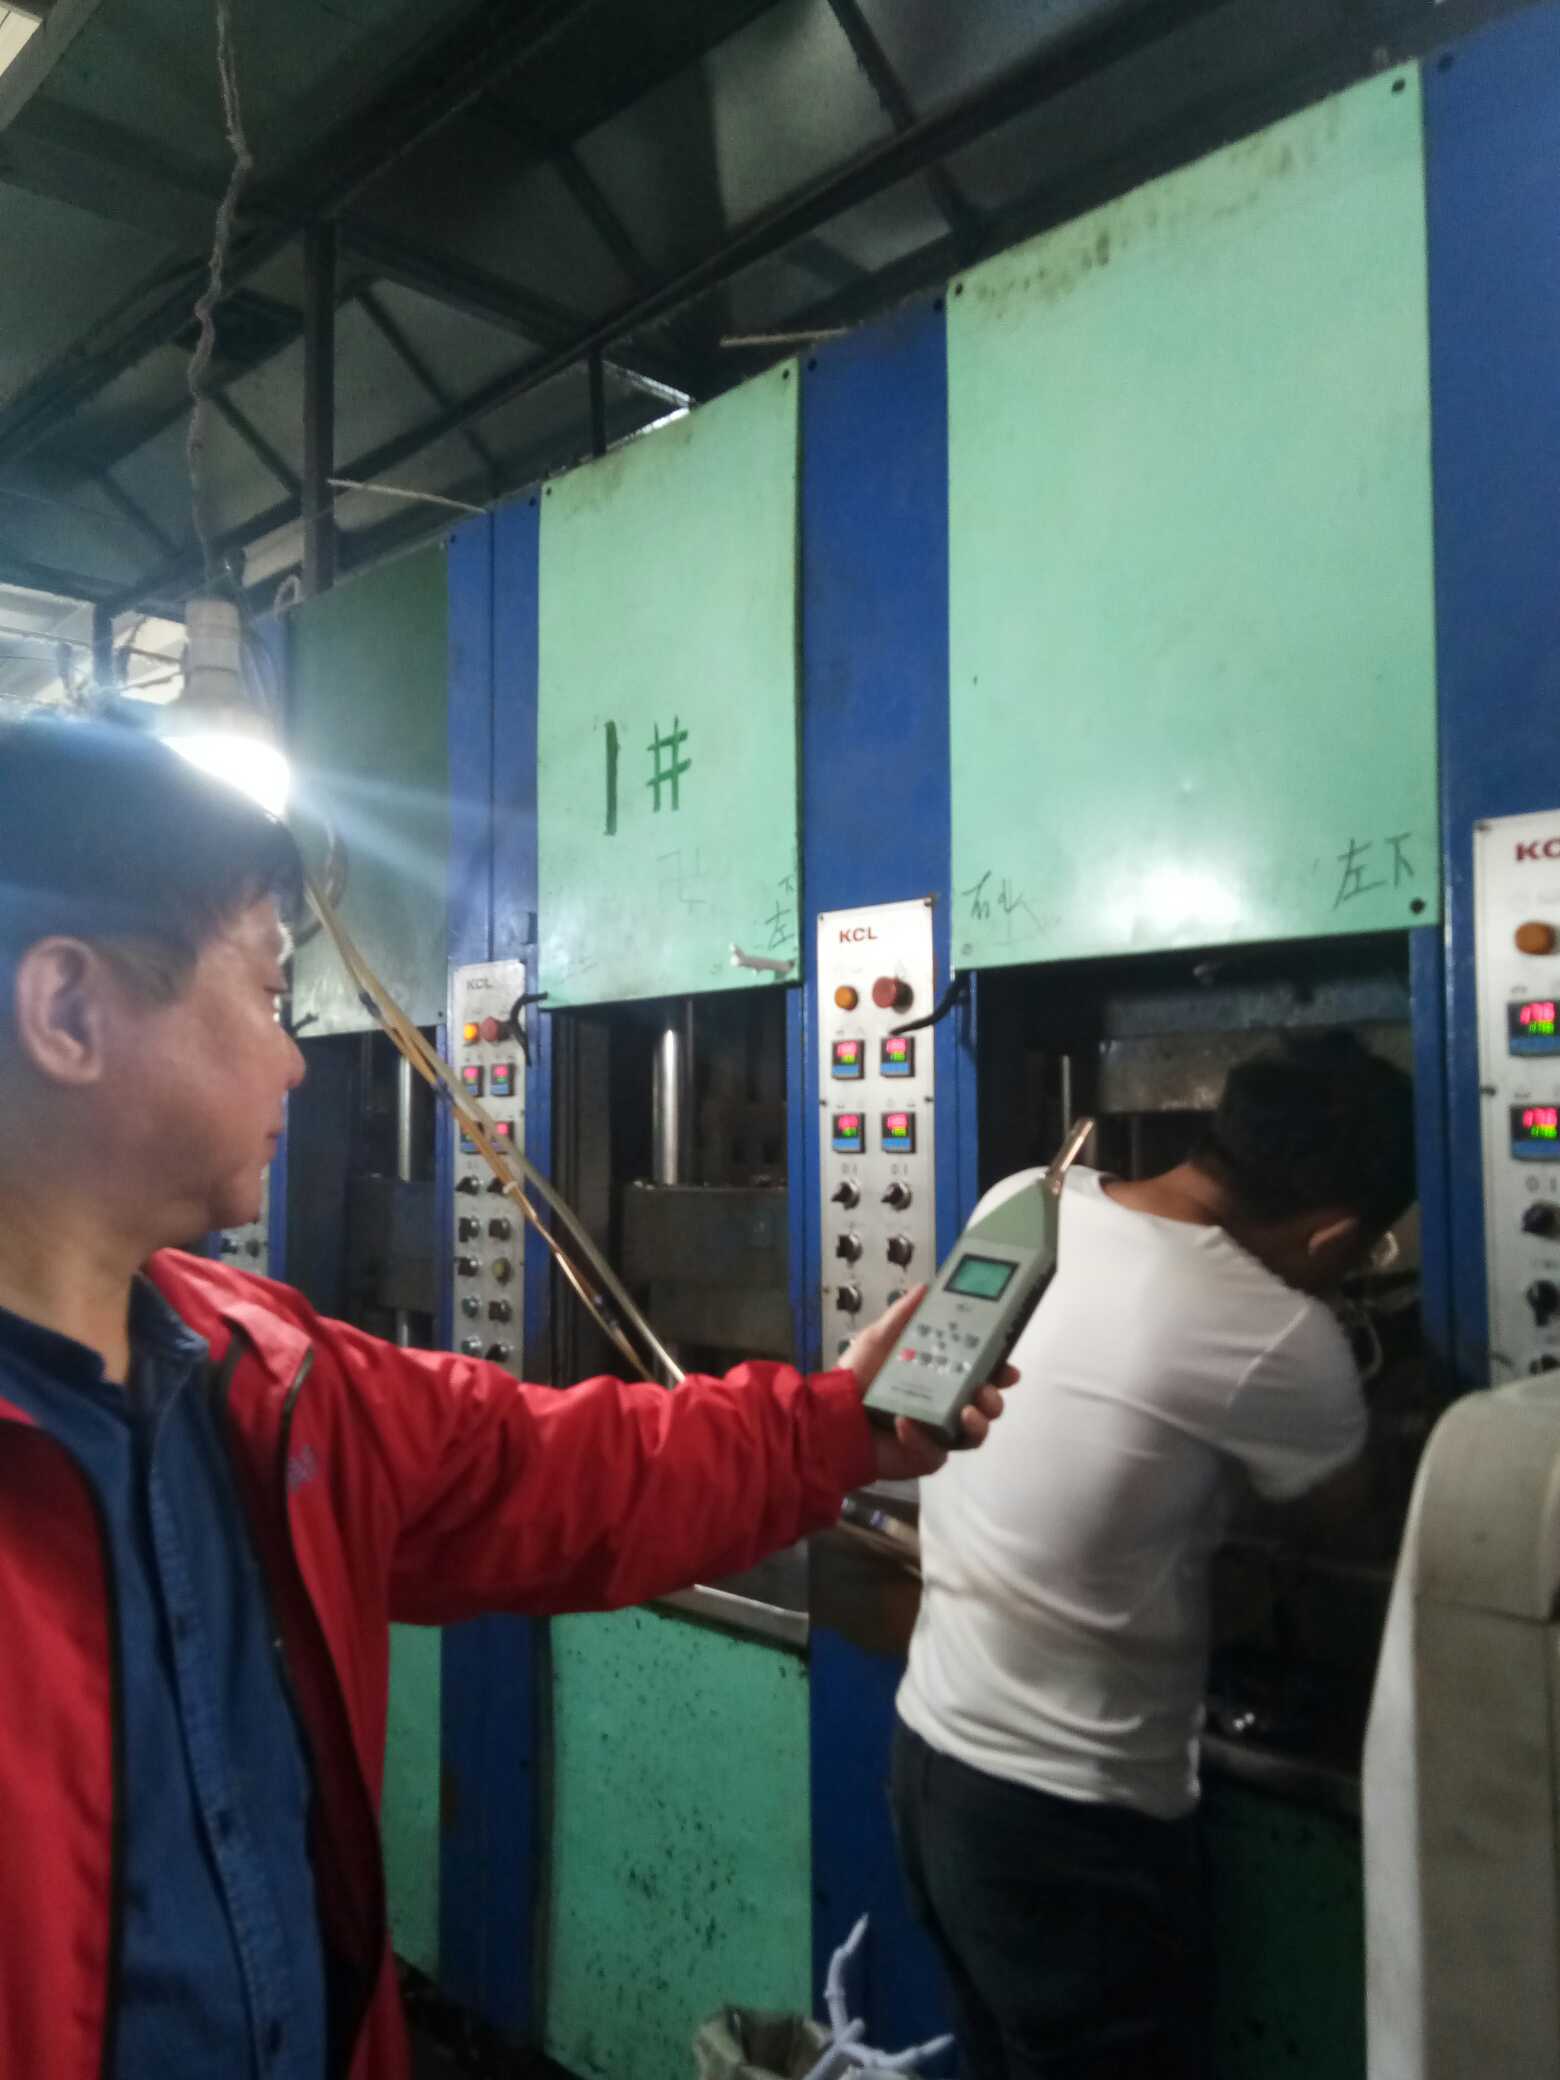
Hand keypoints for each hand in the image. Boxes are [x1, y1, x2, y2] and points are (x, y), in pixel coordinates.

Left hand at [840, 1284, 1016, 1480]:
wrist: (830, 1415)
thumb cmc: (858, 1377)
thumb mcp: (879, 1339)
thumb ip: (903, 1314)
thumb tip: (926, 1287)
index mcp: (941, 1376)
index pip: (981, 1373)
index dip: (1000, 1370)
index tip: (1008, 1368)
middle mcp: (946, 1405)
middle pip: (987, 1405)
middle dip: (994, 1399)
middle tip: (985, 1392)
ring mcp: (939, 1434)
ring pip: (975, 1434)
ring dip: (978, 1423)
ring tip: (965, 1413)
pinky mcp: (925, 1457)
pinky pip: (937, 1453)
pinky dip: (923, 1439)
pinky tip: (905, 1423)